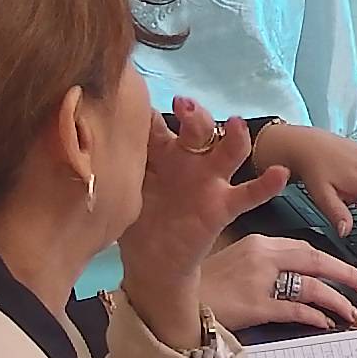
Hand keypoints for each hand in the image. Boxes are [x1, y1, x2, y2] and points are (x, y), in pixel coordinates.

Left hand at [116, 98, 291, 345]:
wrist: (152, 265)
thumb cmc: (135, 221)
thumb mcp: (117, 193)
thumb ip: (109, 169)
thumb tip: (78, 143)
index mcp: (158, 154)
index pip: (154, 124)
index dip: (149, 109)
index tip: (139, 92)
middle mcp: (187, 161)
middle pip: (196, 130)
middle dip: (195, 115)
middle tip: (185, 104)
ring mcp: (208, 183)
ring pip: (226, 153)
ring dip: (234, 137)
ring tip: (236, 124)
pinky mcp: (221, 207)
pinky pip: (247, 195)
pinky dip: (265, 184)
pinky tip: (278, 174)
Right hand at [197, 235, 356, 331]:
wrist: (173, 299)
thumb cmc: (204, 283)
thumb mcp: (237, 259)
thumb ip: (267, 260)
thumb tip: (299, 273)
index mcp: (259, 242)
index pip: (306, 248)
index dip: (331, 261)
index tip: (347, 270)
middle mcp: (263, 257)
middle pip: (317, 261)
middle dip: (347, 274)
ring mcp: (260, 281)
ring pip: (312, 287)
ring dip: (337, 300)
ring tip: (351, 311)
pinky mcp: (255, 305)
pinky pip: (295, 309)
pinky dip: (315, 316)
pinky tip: (325, 321)